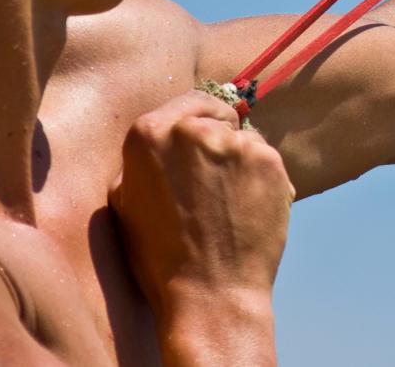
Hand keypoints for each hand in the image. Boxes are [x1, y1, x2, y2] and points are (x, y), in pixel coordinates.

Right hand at [109, 91, 294, 321]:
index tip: (201, 139)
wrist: (210, 293)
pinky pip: (266, 159)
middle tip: (213, 180)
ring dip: (240, 160)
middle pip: (218, 116)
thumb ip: (142, 161)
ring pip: (244, 139)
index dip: (197, 119)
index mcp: (149, 134)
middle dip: (218, 137)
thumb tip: (160, 140)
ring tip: (228, 204)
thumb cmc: (161, 257)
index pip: (187, 101)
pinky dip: (261, 177)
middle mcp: (193, 130)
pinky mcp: (269, 160)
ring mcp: (235, 143)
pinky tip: (247, 208)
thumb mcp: (125, 203)